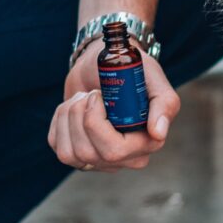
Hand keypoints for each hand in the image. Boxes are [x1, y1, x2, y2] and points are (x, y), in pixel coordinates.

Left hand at [48, 39, 180, 171]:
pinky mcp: (77, 154)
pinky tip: (73, 107)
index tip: (98, 95)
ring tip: (83, 98)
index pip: (114, 151)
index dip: (96, 123)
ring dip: (69, 116)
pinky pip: (57, 147)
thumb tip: (158, 133)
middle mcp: (124, 158)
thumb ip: (164, 102)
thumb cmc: (131, 69)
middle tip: (91, 94)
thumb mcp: (152, 77)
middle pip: (88, 153)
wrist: (105, 63)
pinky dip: (59, 120)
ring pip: (69, 154)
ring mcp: (99, 160)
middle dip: (80, 116)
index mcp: (146, 143)